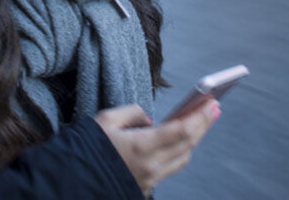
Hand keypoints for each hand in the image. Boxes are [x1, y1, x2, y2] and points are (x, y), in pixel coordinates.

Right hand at [94, 100, 219, 195]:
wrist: (73, 180)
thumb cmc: (87, 148)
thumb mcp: (106, 120)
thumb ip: (132, 113)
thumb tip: (150, 120)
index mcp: (141, 147)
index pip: (181, 131)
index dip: (200, 116)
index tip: (212, 102)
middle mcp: (151, 166)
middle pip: (188, 144)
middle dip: (204, 124)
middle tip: (214, 107)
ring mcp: (150, 179)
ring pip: (183, 158)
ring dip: (195, 139)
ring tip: (202, 121)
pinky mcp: (146, 187)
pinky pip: (171, 167)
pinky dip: (181, 152)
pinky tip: (183, 140)